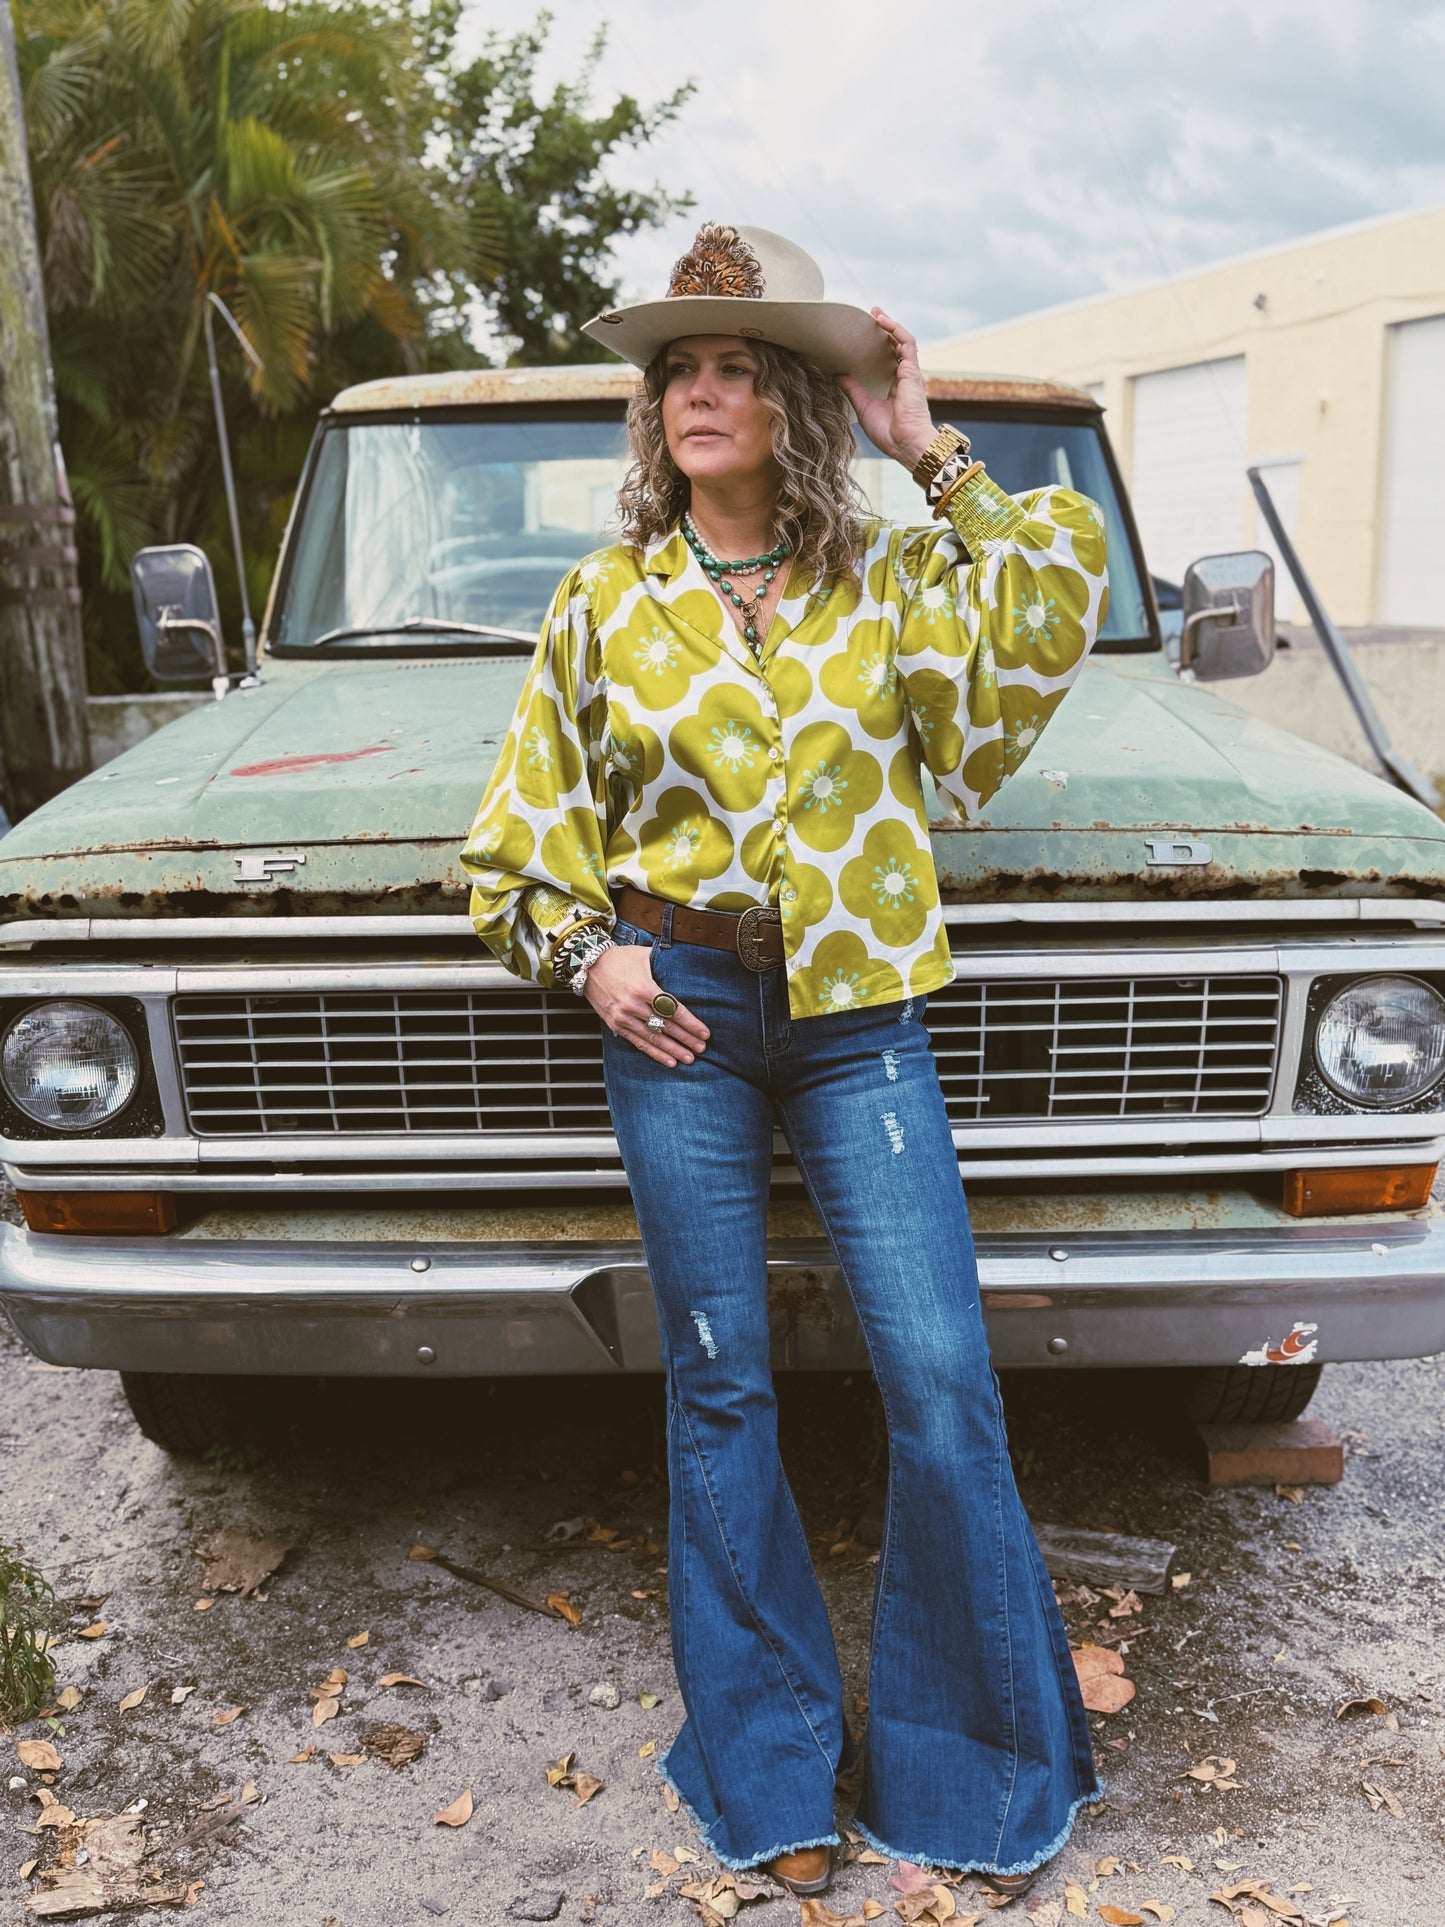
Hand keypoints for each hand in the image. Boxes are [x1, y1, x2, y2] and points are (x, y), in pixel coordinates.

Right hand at [584, 943, 709, 1067]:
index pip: (673, 1010)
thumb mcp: (644, 955)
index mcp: (644, 987)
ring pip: (653, 1038)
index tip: (705, 1033)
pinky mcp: (615, 1025)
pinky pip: (638, 1043)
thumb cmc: (620, 958)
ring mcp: (623, 1017)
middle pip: (666, 1026)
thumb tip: (688, 965)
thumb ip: (665, 964)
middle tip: (702, 1048)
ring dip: (673, 1050)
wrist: (587, 964)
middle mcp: (633, 1005)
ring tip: (689, 1058)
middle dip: (686, 1039)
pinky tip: (669, 1061)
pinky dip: (654, 1053)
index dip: (691, 1023)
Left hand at [837, 309, 936, 472]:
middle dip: (885, 330)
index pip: (888, 362)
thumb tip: (837, 376)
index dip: (879, 348)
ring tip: (876, 313)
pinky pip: (907, 343)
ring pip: (902, 341)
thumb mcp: (864, 407)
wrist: (905, 443)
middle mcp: (905, 378)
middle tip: (870, 317)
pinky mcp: (912, 371)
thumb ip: (853, 390)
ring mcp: (910, 373)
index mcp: (895, 388)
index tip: (864, 337)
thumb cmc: (889, 434)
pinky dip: (895, 330)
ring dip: (890, 325)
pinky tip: (883, 321)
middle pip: (896, 348)